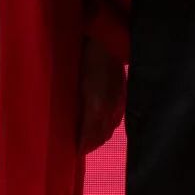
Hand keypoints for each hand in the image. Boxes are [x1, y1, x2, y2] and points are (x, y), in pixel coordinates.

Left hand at [79, 34, 125, 151]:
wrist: (106, 41)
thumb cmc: (87, 59)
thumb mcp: (78, 83)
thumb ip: (78, 106)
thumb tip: (73, 124)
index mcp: (96, 106)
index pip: (91, 135)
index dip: (83, 146)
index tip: (75, 152)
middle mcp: (109, 108)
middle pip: (102, 135)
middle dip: (91, 144)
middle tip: (80, 148)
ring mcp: (117, 102)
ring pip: (109, 128)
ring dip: (99, 137)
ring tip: (89, 141)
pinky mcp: (121, 96)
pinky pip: (115, 119)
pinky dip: (108, 127)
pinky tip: (102, 125)